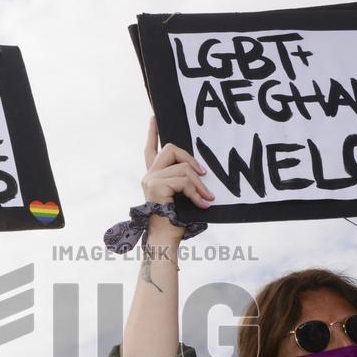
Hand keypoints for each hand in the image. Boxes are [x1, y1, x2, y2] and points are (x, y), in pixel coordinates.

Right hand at [141, 117, 213, 240]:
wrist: (165, 239)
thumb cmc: (175, 221)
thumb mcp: (181, 195)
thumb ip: (183, 180)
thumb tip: (200, 170)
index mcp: (153, 176)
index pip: (151, 149)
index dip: (152, 132)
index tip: (154, 117)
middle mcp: (149, 175)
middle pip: (170, 149)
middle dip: (191, 159)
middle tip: (204, 174)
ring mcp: (151, 179)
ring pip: (183, 168)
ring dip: (200, 185)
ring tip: (207, 198)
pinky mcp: (156, 186)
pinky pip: (184, 181)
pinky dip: (196, 193)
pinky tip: (202, 205)